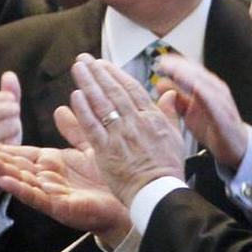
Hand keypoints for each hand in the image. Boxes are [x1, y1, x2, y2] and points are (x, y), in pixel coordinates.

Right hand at [0, 142, 131, 247]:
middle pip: (18, 167)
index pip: (25, 154)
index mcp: (55, 164)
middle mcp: (50, 179)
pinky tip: (5, 181)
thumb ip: (74, 129)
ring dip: (2, 172)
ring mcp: (53, 193)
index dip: (6, 149)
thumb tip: (60, 109)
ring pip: (22, 181)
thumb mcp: (88, 147)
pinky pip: (37, 197)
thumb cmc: (112, 177)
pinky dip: (19, 189)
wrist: (133, 200)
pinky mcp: (60, 207)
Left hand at [65, 55, 185, 204]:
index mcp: (152, 118)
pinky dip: (84, 110)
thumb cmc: (167, 168)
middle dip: (97, 72)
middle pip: (113, 91)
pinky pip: (92, 126)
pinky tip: (75, 95)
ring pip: (102, 104)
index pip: (131, 89)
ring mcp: (120, 136)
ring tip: (78, 68)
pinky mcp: (106, 151)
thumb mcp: (176, 137)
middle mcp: (135, 123)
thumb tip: (170, 94)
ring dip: (88, 83)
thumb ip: (170, 113)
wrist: (159, 193)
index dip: (115, 74)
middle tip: (84, 59)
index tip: (103, 63)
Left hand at [152, 54, 248, 169]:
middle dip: (181, 67)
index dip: (177, 64)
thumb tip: (160, 83)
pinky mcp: (225, 116)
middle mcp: (216, 90)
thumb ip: (176, 98)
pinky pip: (216, 103)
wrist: (235, 145)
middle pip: (198, 74)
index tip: (161, 61)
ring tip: (176, 71)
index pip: (191, 71)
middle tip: (165, 62)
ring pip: (207, 85)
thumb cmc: (212, 126)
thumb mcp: (189, 111)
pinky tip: (195, 89)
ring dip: (191, 76)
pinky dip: (206, 94)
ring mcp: (222, 102)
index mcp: (207, 88)